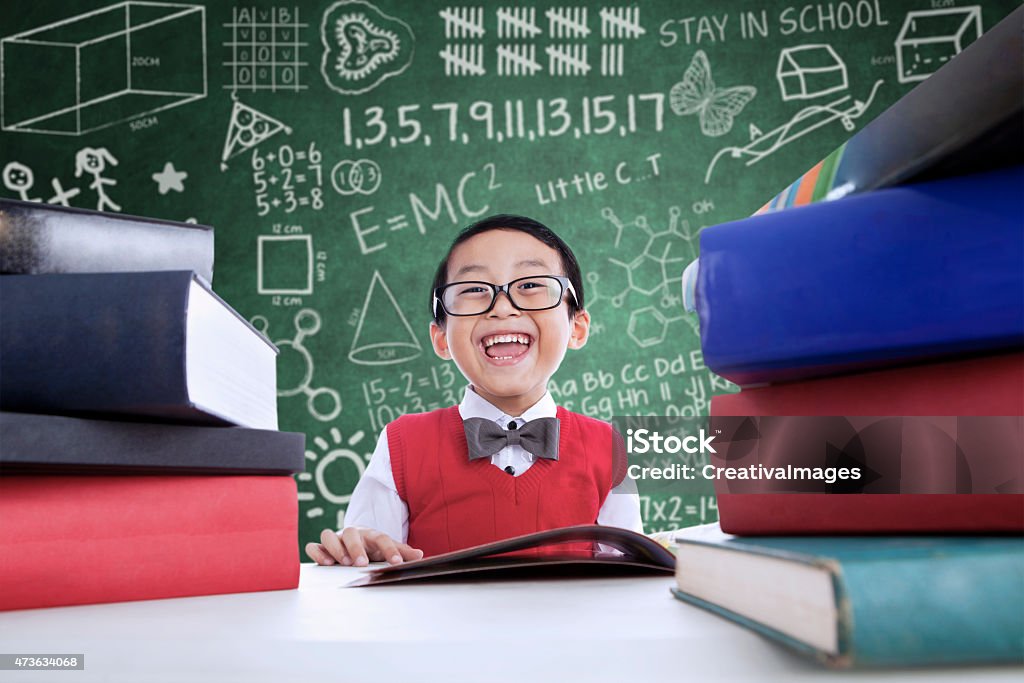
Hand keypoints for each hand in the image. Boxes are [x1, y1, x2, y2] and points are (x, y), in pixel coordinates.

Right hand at [305, 527, 423, 566]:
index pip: (382, 538)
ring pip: (329, 534)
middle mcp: (352, 534)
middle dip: (356, 548)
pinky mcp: (321, 547)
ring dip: (335, 547)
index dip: (390, 549)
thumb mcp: (387, 549)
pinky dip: (317, 552)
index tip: (396, 562)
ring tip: (342, 563)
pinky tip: (324, 563)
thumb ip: (402, 552)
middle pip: (352, 533)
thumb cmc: (372, 548)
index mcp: (371, 534)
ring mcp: (336, 539)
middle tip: (361, 563)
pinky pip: (314, 546)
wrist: (353, 544)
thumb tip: (420, 555)